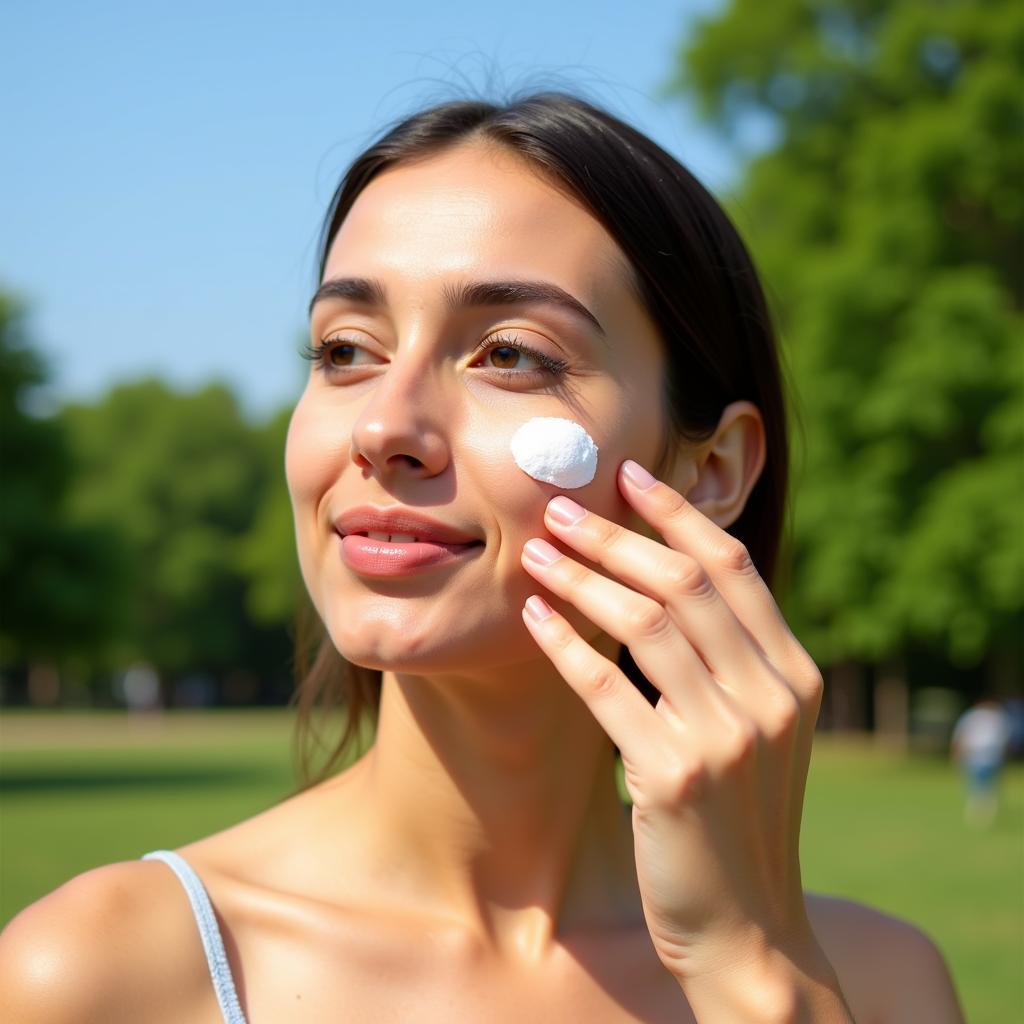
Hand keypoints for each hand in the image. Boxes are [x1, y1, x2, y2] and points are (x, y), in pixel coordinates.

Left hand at [520, 459, 843, 1015]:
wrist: (746, 927)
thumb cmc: (738, 819)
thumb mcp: (755, 731)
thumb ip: (730, 661)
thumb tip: (665, 578)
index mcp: (794, 675)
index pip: (734, 567)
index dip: (679, 514)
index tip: (629, 476)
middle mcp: (771, 696)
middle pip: (687, 583)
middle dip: (618, 536)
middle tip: (560, 508)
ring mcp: (728, 736)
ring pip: (647, 624)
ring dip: (586, 578)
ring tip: (538, 552)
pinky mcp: (676, 777)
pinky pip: (609, 689)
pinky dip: (568, 645)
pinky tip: (535, 617)